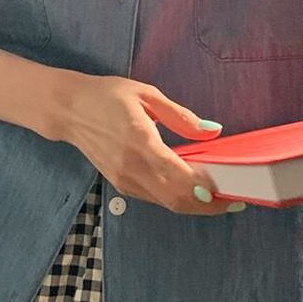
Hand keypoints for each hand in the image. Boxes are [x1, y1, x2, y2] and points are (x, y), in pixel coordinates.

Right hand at [54, 71, 245, 215]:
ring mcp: (124, 180)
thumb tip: (213, 132)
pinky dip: (178, 198)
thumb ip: (181, 116)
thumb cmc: (107, 96)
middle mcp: (132, 167)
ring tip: (220, 196)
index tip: (232, 191)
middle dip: (209, 206)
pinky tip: (193, 189)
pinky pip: (156, 198)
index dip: (208, 190)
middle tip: (234, 199)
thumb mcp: (146, 95)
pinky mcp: (121, 184)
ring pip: (167, 204)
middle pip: (177, 200)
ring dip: (195, 205)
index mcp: (140, 141)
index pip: (180, 177)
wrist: (68, 109)